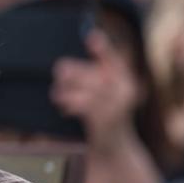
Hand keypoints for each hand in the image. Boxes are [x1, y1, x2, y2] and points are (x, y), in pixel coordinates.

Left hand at [51, 30, 139, 148]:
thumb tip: (62, 67)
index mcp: (125, 80)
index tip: (90, 36)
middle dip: (73, 71)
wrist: (113, 146)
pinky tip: (63, 107)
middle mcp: (125, 90)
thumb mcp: (101, 95)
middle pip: (93, 73)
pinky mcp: (105, 118)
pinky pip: (82, 104)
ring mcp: (117, 105)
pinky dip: (69, 103)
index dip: (103, 48)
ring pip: (85, 88)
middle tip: (59, 72)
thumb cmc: (102, 114)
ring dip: (67, 89)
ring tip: (58, 94)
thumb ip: (89, 79)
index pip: (114, 60)